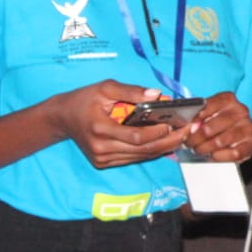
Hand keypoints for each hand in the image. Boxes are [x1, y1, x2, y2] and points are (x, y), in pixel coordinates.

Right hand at [51, 81, 190, 168]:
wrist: (62, 118)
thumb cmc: (84, 99)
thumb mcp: (105, 87)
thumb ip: (131, 91)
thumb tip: (157, 94)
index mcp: (100, 129)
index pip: (137, 137)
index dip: (158, 132)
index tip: (176, 123)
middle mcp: (101, 149)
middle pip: (143, 150)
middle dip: (169, 141)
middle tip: (189, 131)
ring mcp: (102, 159)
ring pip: (140, 157)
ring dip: (163, 147)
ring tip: (183, 135)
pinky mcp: (104, 163)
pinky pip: (133, 158)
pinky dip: (151, 151)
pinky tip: (165, 141)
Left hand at [185, 91, 251, 161]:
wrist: (237, 135)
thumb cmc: (218, 123)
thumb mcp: (207, 114)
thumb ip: (196, 117)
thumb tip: (187, 128)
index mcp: (228, 99)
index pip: (206, 107)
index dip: (193, 120)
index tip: (187, 129)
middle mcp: (240, 111)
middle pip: (209, 128)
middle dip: (195, 139)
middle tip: (189, 143)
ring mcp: (247, 127)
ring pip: (219, 142)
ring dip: (205, 148)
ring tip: (199, 149)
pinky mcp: (251, 143)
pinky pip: (232, 153)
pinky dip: (220, 156)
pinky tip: (214, 154)